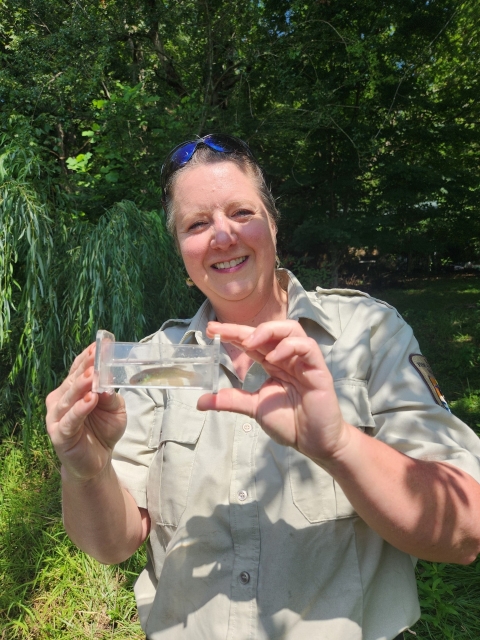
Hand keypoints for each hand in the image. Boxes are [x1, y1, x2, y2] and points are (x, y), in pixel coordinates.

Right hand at [46, 343, 126, 481]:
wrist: (97, 462)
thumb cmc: (104, 431)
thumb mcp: (116, 411)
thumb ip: (112, 398)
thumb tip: (107, 385)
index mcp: (73, 390)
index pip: (78, 370)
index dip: (87, 358)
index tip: (98, 345)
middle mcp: (61, 400)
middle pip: (72, 381)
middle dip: (85, 369)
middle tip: (95, 357)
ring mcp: (58, 417)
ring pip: (69, 398)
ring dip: (80, 386)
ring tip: (91, 376)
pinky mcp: (59, 434)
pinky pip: (70, 420)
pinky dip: (79, 409)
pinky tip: (89, 400)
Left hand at [198, 320, 350, 464]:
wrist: (314, 443)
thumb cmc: (290, 422)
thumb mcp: (254, 408)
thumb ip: (231, 400)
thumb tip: (201, 402)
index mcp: (274, 363)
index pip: (252, 342)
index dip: (233, 333)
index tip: (210, 330)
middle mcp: (288, 358)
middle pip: (269, 331)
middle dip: (244, 328)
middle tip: (222, 332)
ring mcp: (305, 362)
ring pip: (292, 330)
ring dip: (268, 332)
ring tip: (250, 343)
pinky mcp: (319, 370)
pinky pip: (307, 347)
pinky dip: (289, 347)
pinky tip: (274, 358)